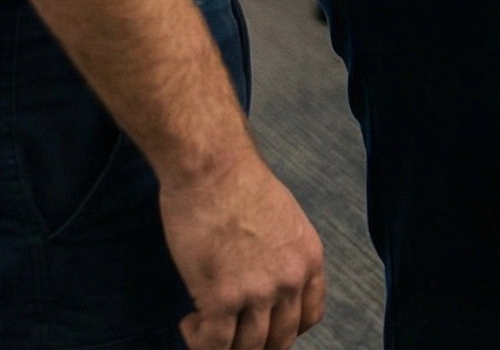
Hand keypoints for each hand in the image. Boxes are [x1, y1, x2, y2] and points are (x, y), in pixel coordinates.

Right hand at [161, 144, 325, 349]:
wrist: (212, 166)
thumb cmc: (238, 182)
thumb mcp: (284, 218)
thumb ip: (283, 253)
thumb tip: (268, 279)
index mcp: (308, 258)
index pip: (309, 317)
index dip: (285, 330)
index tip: (264, 327)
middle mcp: (290, 280)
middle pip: (280, 339)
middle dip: (255, 345)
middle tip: (231, 336)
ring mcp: (258, 292)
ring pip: (248, 348)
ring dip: (225, 346)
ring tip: (206, 328)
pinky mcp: (221, 298)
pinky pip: (214, 344)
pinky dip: (200, 342)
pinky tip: (190, 323)